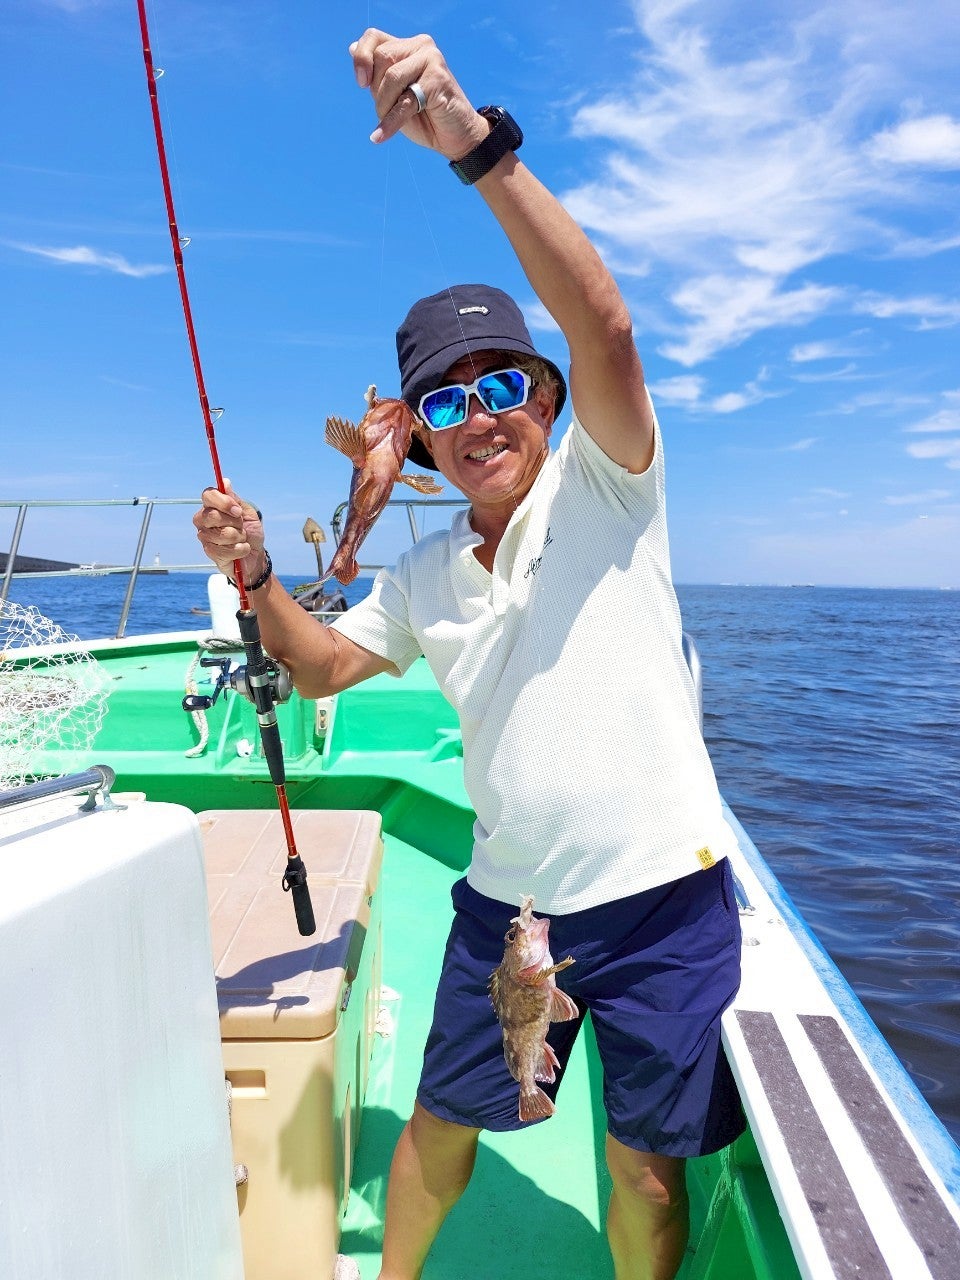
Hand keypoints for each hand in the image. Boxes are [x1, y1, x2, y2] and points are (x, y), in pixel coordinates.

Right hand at [193, 481, 264, 582]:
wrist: (255, 555)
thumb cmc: (251, 532)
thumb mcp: (247, 513)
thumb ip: (235, 500)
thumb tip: (225, 482)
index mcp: (212, 506)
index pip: (208, 495)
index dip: (223, 502)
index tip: (237, 511)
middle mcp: (203, 520)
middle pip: (213, 515)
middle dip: (235, 523)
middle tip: (241, 527)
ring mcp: (205, 536)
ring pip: (223, 533)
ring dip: (239, 537)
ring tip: (241, 539)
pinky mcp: (210, 552)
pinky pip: (226, 549)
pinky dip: (240, 549)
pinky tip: (241, 550)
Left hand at [349, 29, 489, 157]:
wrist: (453, 138)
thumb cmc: (423, 117)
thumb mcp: (392, 95)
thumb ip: (375, 74)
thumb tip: (351, 48)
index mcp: (408, 46)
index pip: (373, 37)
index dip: (362, 58)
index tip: (361, 83)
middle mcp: (420, 46)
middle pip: (381, 58)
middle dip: (376, 91)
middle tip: (385, 111)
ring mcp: (431, 59)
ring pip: (391, 76)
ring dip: (385, 106)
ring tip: (389, 123)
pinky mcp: (438, 77)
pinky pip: (405, 100)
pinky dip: (391, 122)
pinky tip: (381, 136)